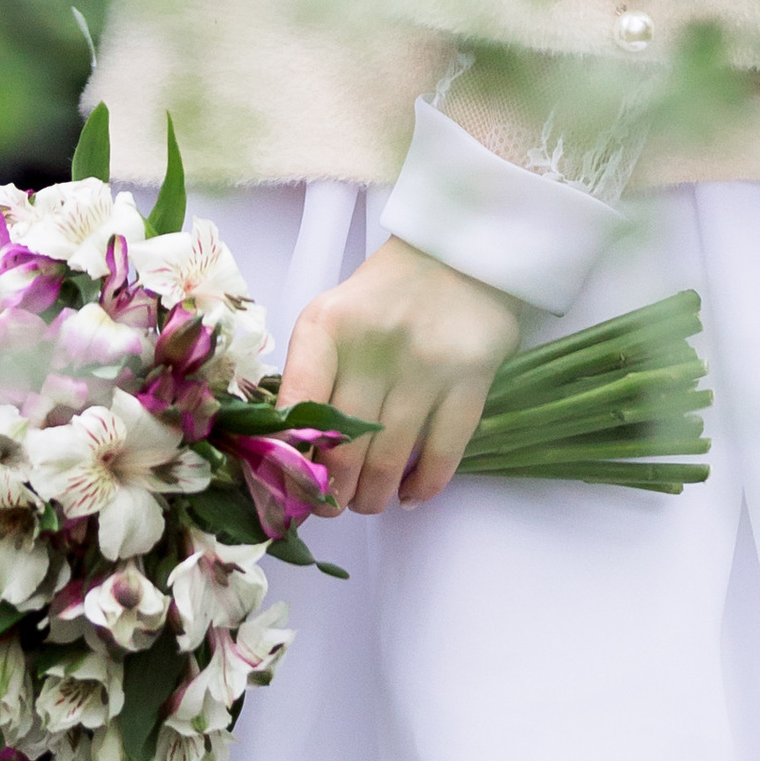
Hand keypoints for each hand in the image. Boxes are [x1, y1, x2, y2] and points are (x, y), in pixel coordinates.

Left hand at [278, 236, 522, 515]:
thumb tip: (289, 452)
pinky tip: (409, 494)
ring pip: (389, 459)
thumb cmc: (381, 297)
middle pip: (344, 445)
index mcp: (327, 327)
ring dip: (374, 496)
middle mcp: (372, 346)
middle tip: (331, 506)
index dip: (291, 459)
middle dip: (332, 492)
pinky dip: (422, 486)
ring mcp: (425, 365)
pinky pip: (442, 454)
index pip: (297, 405)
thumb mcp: (332, 319)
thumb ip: (311, 376)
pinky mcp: (470, 379)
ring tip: (367, 502)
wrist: (455, 254)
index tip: (290, 487)